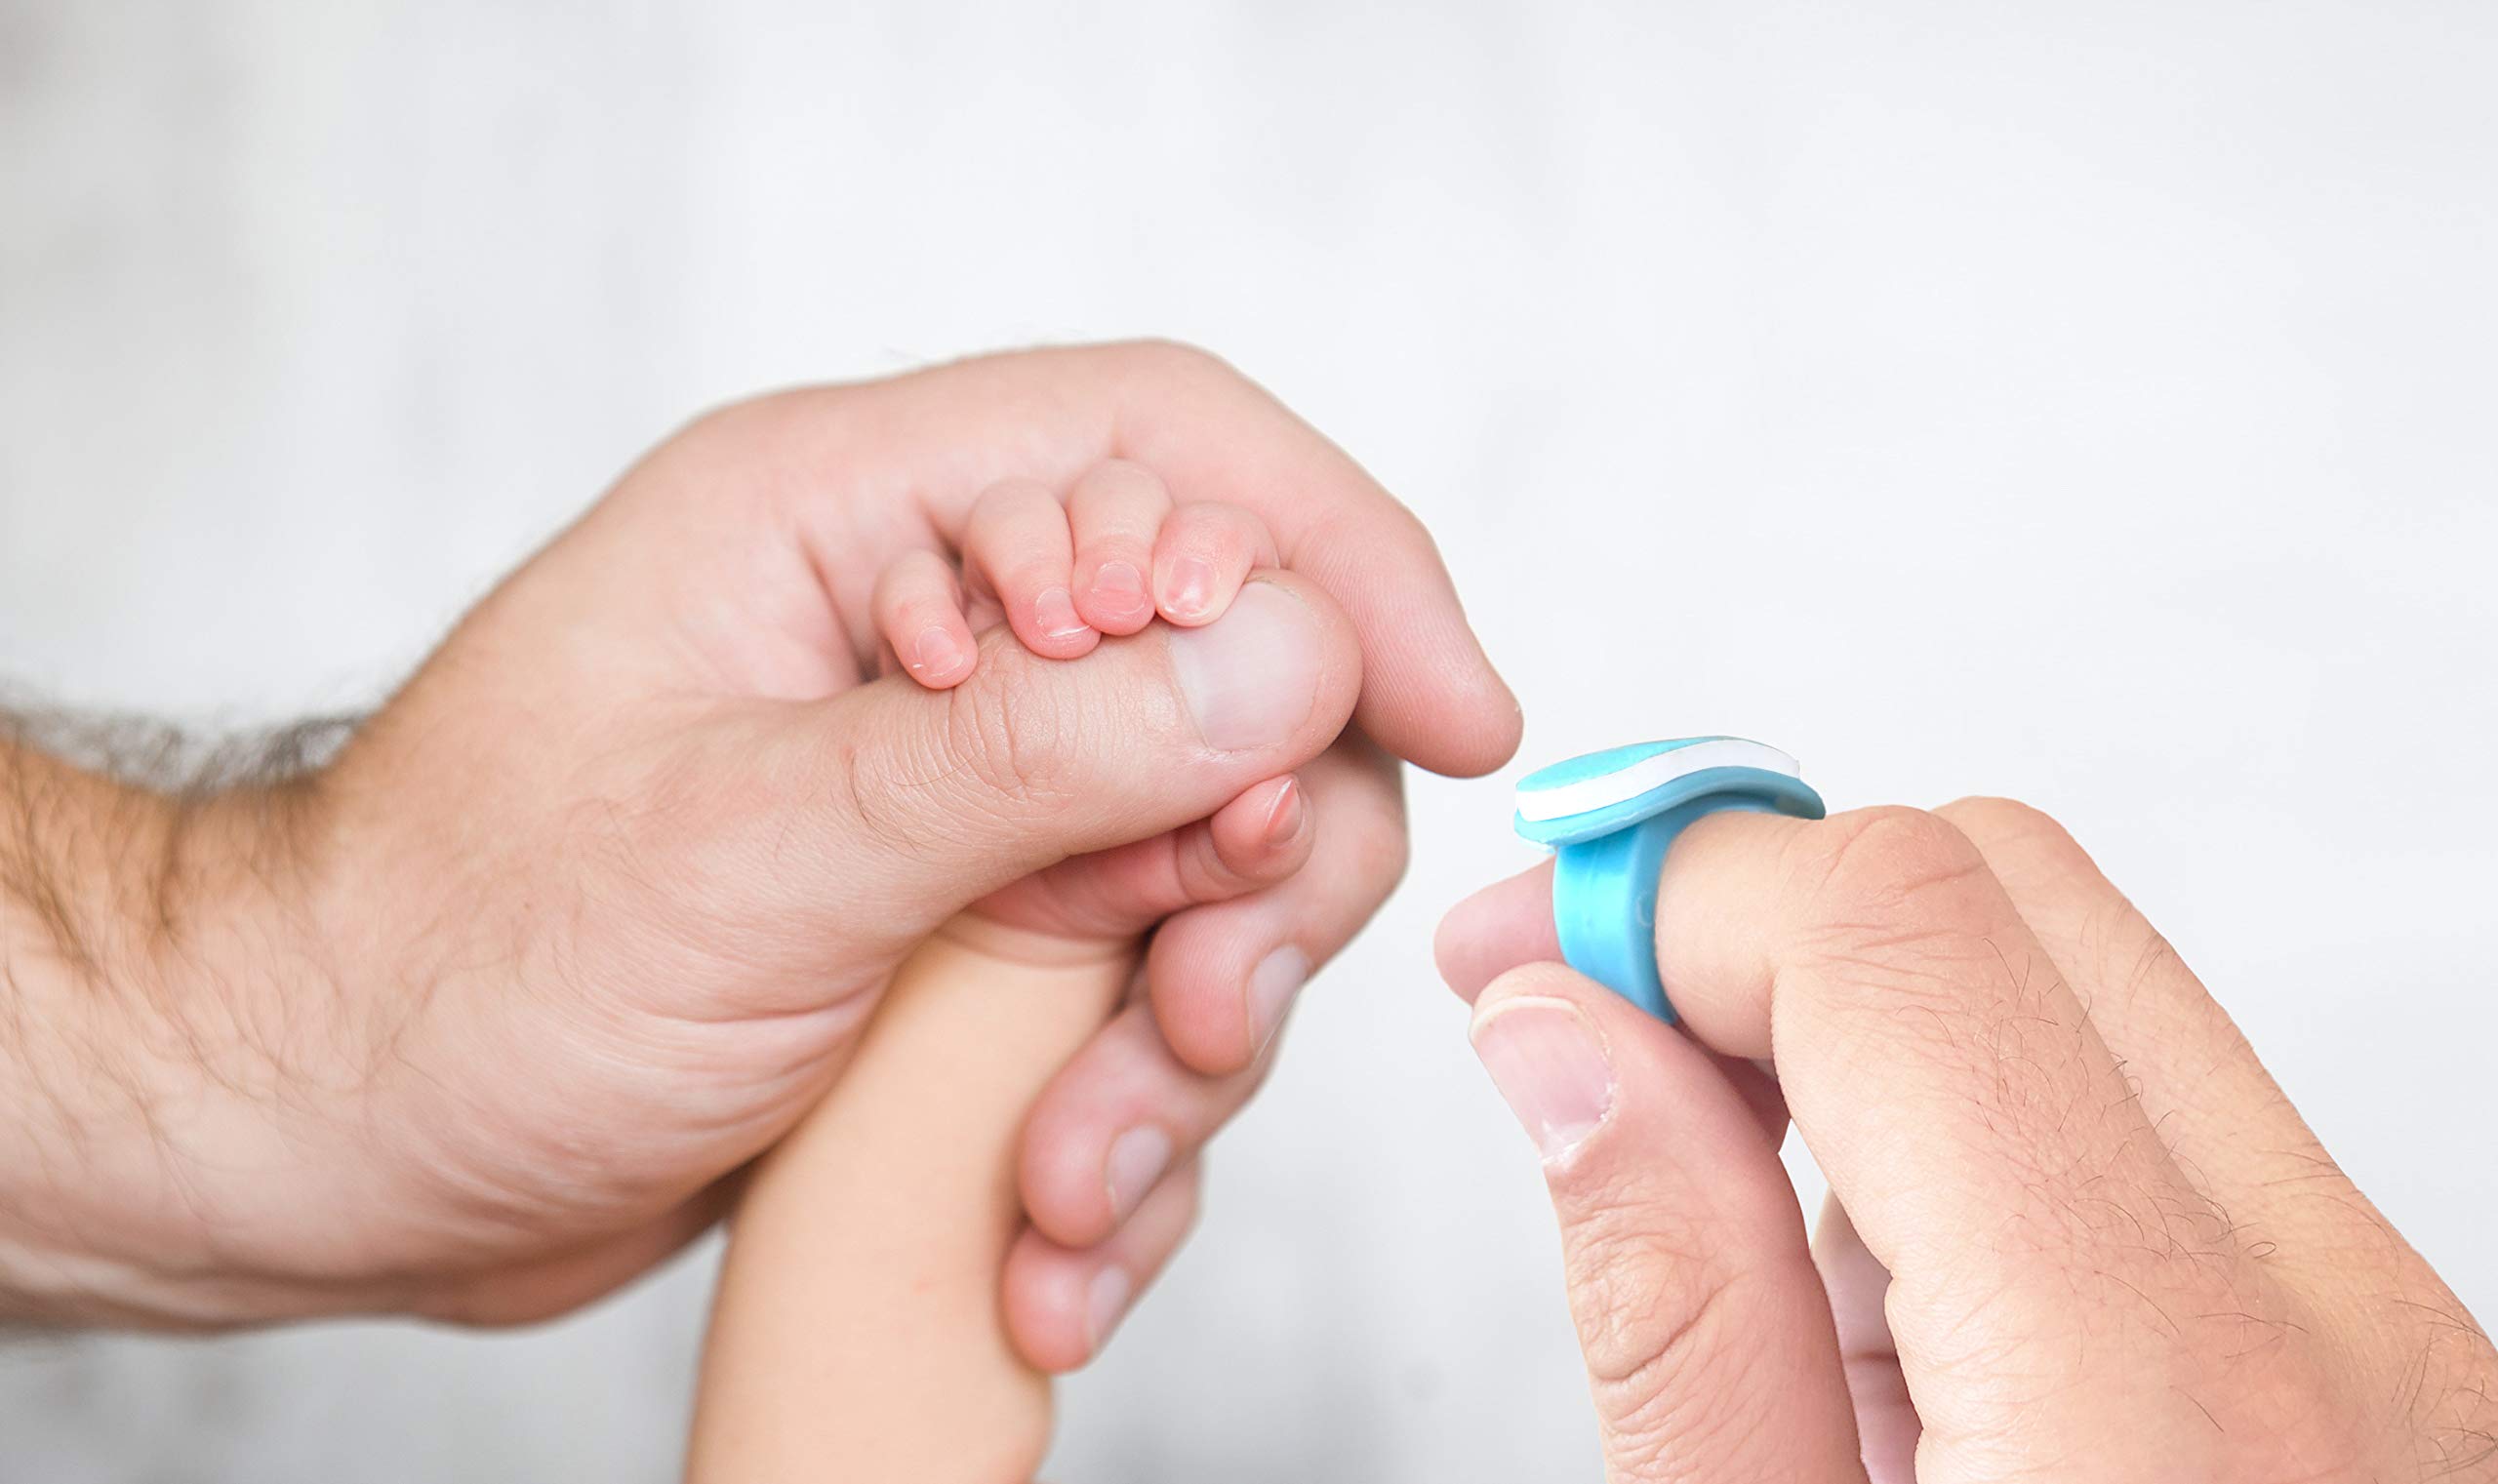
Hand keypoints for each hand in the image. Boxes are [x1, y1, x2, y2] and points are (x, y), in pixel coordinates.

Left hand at [0, 341, 1517, 1338]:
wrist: (328, 1142)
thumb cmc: (455, 957)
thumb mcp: (760, 848)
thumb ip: (1041, 755)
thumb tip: (1289, 662)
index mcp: (851, 523)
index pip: (1173, 457)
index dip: (1344, 565)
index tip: (1463, 717)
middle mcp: (929, 646)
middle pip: (1233, 691)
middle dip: (1260, 878)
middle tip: (1197, 1018)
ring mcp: (953, 807)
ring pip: (1204, 882)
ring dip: (1182, 1054)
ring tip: (1070, 1191)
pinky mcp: (956, 950)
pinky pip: (1125, 1015)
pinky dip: (1122, 1139)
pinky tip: (1044, 1246)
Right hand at [1439, 800, 2495, 1481]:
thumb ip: (1675, 1306)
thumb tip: (1561, 1038)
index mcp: (2159, 1401)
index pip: (1899, 938)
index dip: (1670, 892)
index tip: (1523, 949)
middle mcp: (2328, 1323)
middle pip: (2011, 890)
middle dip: (1760, 900)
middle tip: (1583, 1007)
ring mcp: (2385, 1329)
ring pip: (2084, 975)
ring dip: (1854, 998)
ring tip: (1710, 1178)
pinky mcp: (2375, 1349)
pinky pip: (2145, 1107)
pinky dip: (1961, 1100)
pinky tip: (1856, 1263)